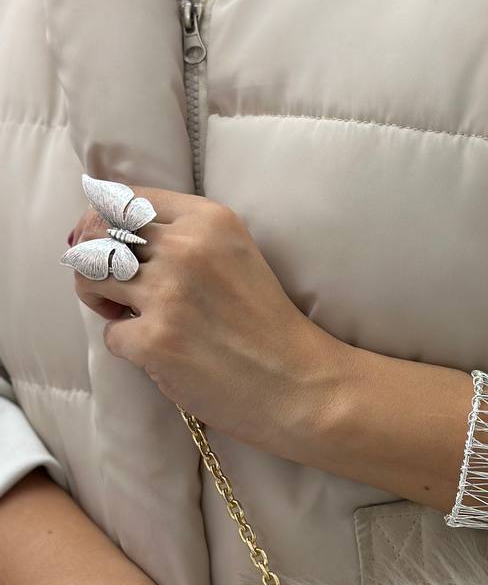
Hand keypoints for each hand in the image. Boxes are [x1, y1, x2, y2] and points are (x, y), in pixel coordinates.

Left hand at [67, 186, 348, 456]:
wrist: (301, 386)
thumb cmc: (267, 327)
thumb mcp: (236, 257)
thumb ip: (182, 239)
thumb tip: (93, 237)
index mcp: (209, 221)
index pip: (126, 199)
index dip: (103, 223)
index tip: (107, 248)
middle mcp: (186, 248)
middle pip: (99, 234)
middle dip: (94, 261)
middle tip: (114, 288)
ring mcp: (168, 294)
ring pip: (90, 277)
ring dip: (100, 299)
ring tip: (128, 316)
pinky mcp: (155, 340)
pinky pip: (111, 334)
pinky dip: (128, 346)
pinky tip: (160, 353)